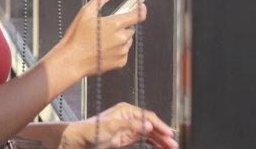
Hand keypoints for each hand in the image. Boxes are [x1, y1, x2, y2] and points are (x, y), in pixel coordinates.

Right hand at [58, 0, 146, 76]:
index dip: (141, 9)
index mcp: (115, 24)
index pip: (137, 15)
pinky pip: (124, 52)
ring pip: (127, 40)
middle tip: (107, 27)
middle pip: (130, 27)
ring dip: (120, 37)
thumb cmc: (77, 36)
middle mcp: (121, 38)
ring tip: (103, 39)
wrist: (72, 60)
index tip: (141, 6)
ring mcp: (122, 51)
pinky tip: (104, 48)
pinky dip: (117, 50)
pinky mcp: (120, 62)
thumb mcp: (86, 12)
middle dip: (122, 25)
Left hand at [60, 103, 177, 148]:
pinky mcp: (128, 136)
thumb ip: (131, 125)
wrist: (81, 140)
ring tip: (171, 147)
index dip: (160, 125)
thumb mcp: (112, 127)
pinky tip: (160, 147)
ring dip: (160, 140)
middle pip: (151, 125)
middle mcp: (130, 117)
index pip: (148, 116)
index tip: (170, 134)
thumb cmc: (92, 130)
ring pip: (150, 133)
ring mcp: (129, 127)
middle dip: (163, 134)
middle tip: (174, 144)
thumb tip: (148, 124)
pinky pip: (145, 139)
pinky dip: (153, 143)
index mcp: (127, 111)